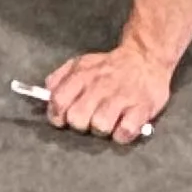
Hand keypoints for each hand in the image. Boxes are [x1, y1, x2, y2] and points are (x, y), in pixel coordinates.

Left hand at [43, 36, 174, 143]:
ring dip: (102, 130)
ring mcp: (122, 97)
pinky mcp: (142, 108)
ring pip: (100, 127)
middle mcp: (100, 86)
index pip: (58, 100)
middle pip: (77, 118)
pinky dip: (122, 135)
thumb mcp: (82, 63)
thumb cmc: (109, 66)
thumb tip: (46, 92)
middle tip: (89, 120)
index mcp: (82, 75)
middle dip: (80, 125)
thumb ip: (60, 77)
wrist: (145, 57)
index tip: (62, 119)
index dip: (57, 115)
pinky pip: (125, 132)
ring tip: (108, 122)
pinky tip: (123, 125)